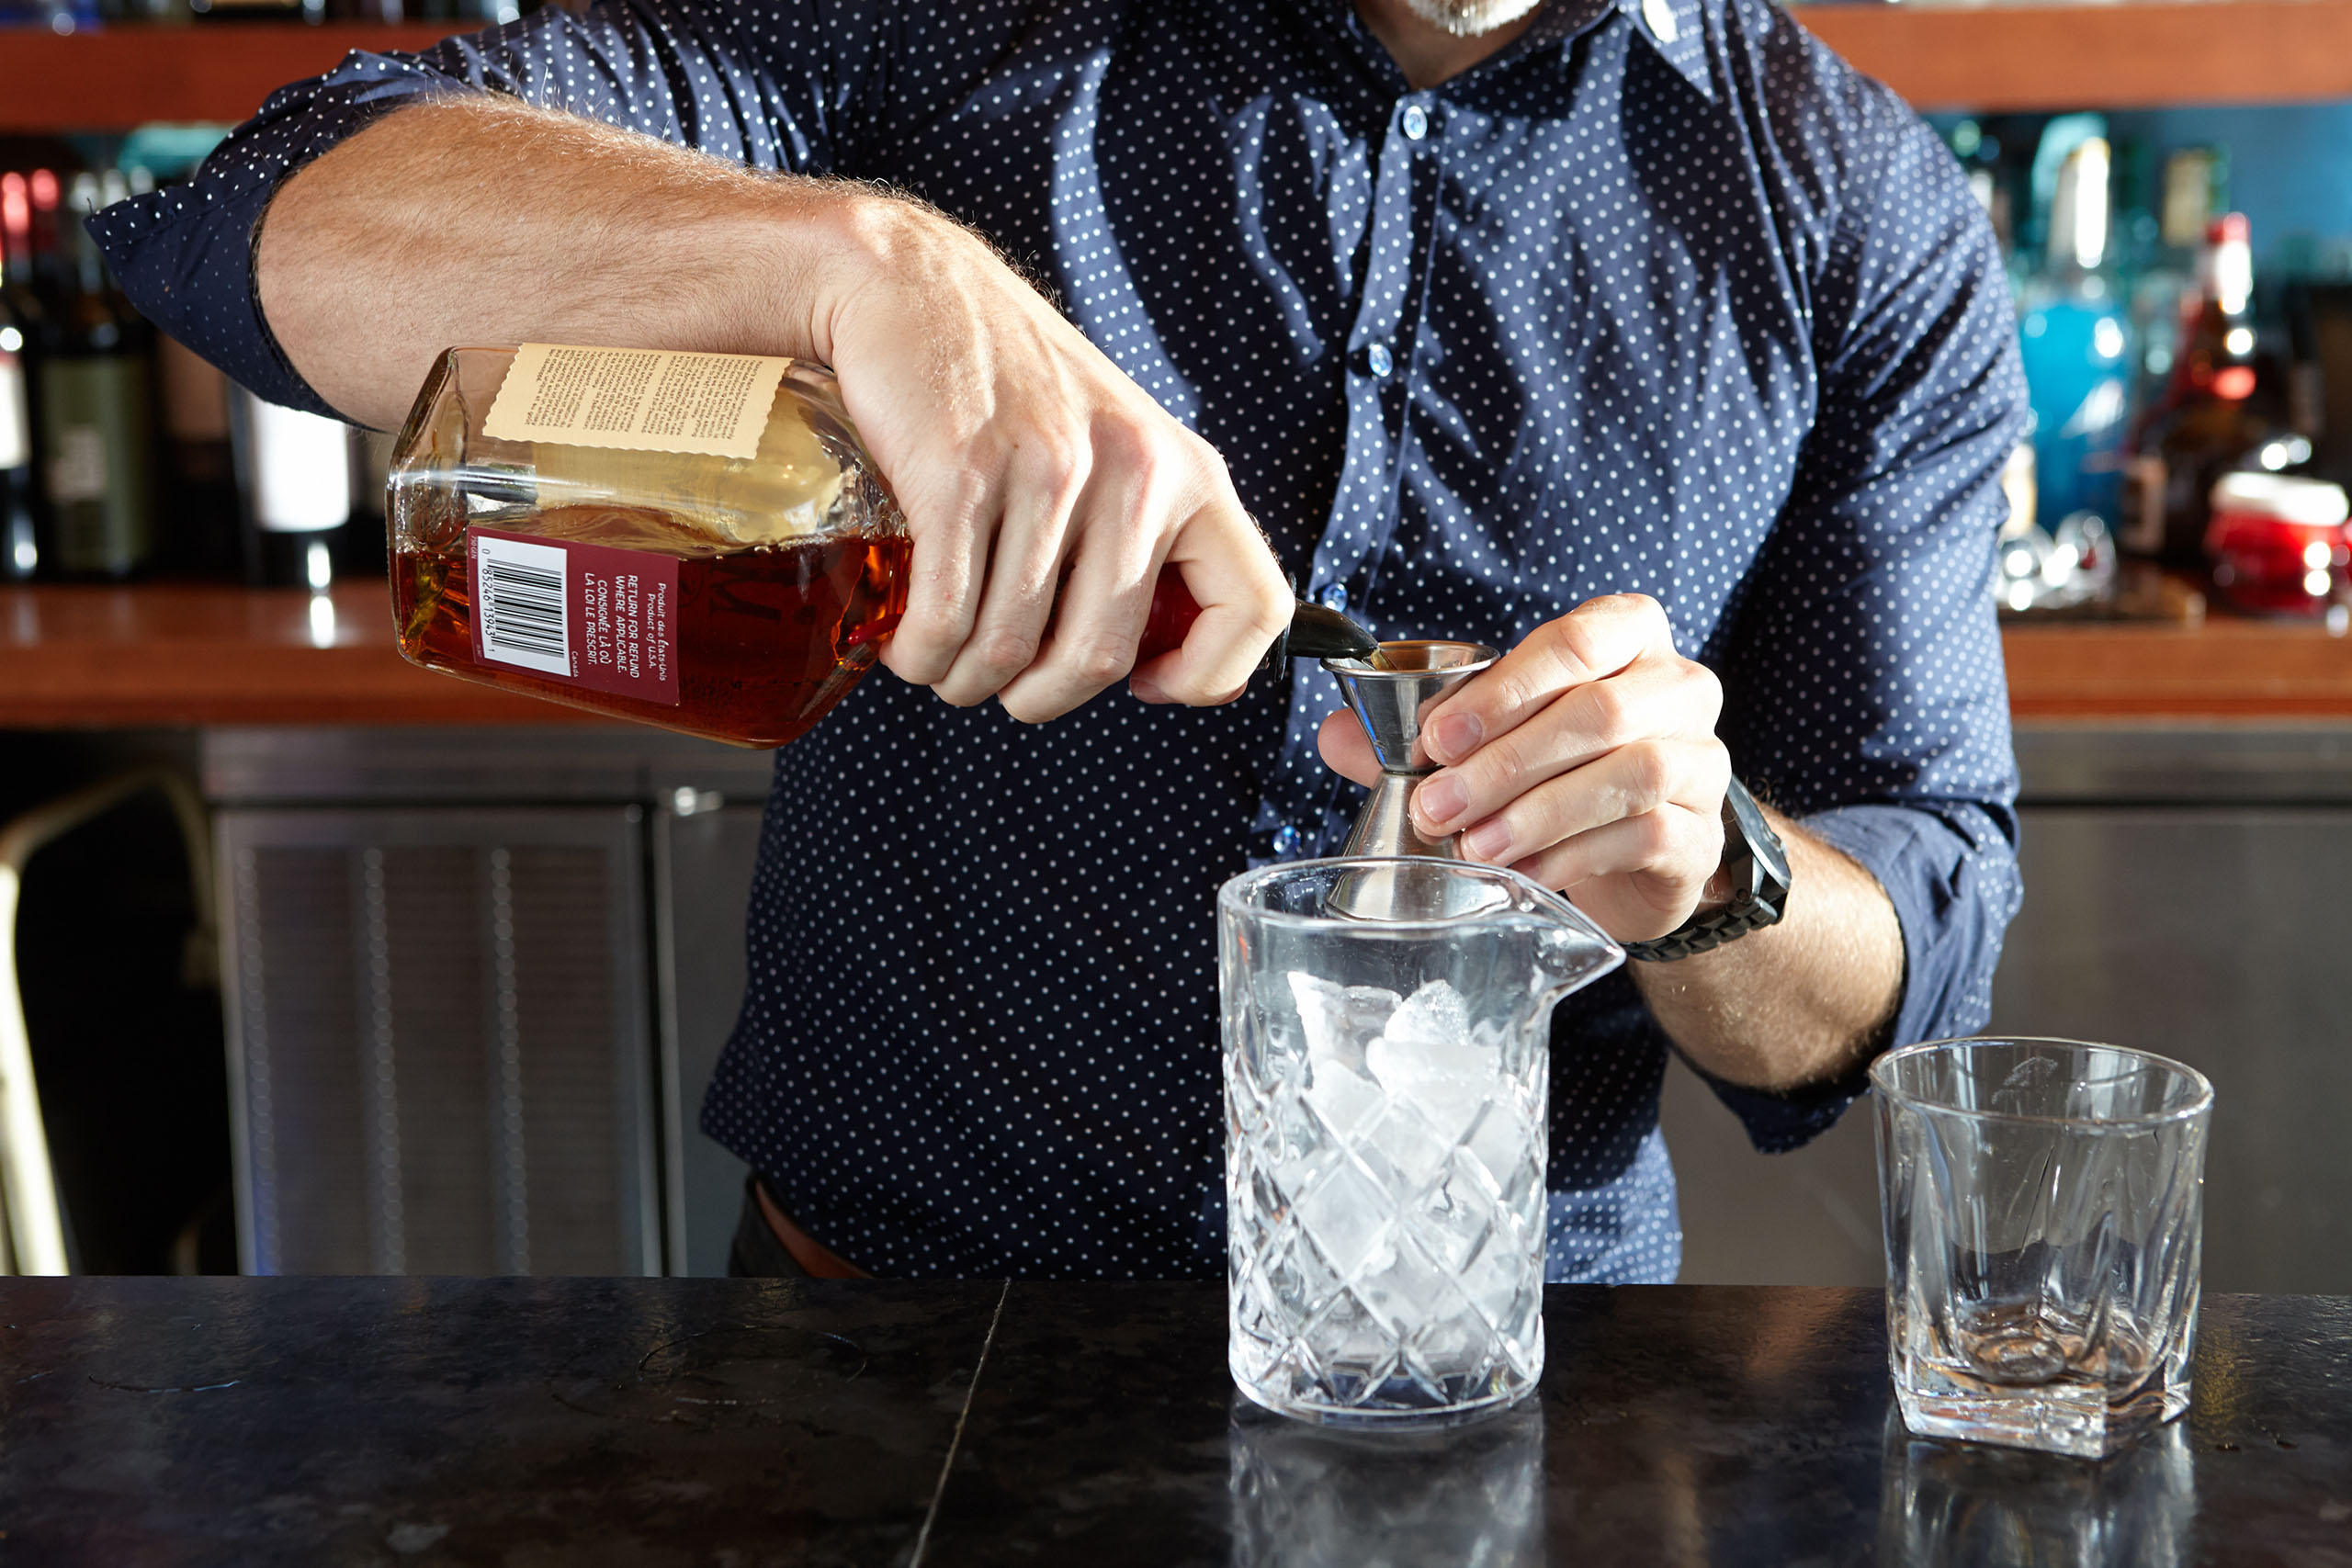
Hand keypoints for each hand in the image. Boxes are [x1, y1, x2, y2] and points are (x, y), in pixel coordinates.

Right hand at [811, 193, 1291, 719]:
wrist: (914, 288)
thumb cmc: (1014, 385)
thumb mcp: (1120, 446)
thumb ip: (1150, 538)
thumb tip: (1159, 666)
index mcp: (1189, 473)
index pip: (1255, 608)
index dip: (1210, 675)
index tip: (1147, 683)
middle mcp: (1134, 472)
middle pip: (1101, 656)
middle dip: (1042, 700)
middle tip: (1009, 688)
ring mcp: (1049, 471)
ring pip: (1011, 647)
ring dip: (966, 680)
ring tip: (945, 661)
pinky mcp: (962, 474)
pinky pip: (947, 616)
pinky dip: (923, 655)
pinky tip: (913, 646)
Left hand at [1316, 595, 1731, 942]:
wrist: (1644, 851)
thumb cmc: (1567, 771)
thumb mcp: (1499, 739)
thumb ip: (1424, 735)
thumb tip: (1334, 733)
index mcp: (1628, 637)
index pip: (1577, 640)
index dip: (1504, 690)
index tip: (1437, 739)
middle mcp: (1678, 688)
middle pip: (1599, 711)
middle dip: (1504, 762)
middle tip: (1436, 806)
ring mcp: (1702, 760)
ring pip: (1630, 773)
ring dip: (1537, 812)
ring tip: (1474, 845)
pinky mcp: (1701, 833)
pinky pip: (1644, 836)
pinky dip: (1571, 856)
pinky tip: (1522, 875)